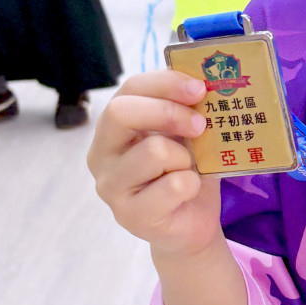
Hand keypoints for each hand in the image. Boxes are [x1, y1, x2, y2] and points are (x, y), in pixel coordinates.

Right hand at [88, 71, 222, 258]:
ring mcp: (112, 187)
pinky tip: (187, 192)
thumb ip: (184, 110)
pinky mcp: (131, 215)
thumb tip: (204, 80)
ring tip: (187, 170)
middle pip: (121, 113)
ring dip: (185, 158)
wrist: (190, 224)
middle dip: (170, 113)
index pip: (129, 90)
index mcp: (112, 128)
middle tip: (200, 125)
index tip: (198, 88)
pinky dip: (192, 185)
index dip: (165, 83)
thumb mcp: (184, 135)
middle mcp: (101, 155)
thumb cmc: (184, 173)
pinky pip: (174, 185)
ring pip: (155, 151)